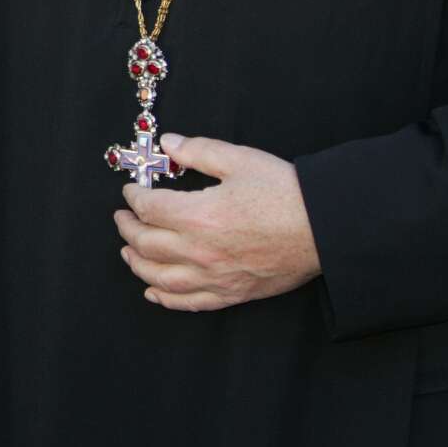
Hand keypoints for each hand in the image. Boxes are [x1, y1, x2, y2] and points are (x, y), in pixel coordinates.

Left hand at [113, 134, 320, 311]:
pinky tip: (153, 292)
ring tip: (128, 252)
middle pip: (147, 244)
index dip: (133, 198)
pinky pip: (189, 302)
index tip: (130, 192)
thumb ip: (198, 151)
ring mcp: (215, 276)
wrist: (325, 227)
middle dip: (128, 229)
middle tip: (122, 219)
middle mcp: (201, 251)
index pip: (149, 209)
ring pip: (160, 278)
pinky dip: (165, 298)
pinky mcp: (232, 293)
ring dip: (137, 264)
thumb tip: (168, 144)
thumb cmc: (286, 192)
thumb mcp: (240, 159)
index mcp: (199, 215)